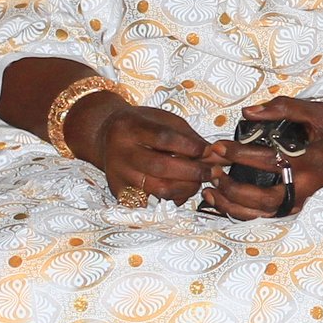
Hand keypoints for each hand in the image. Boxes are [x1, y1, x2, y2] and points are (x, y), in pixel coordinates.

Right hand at [69, 93, 207, 205]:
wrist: (105, 135)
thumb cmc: (142, 125)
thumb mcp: (165, 121)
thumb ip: (190, 138)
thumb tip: (217, 155)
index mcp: (130, 127)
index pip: (164, 139)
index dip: (190, 147)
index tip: (209, 151)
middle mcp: (120, 152)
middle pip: (161, 166)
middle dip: (193, 172)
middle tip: (213, 172)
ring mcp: (118, 174)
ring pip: (157, 188)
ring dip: (186, 188)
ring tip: (200, 181)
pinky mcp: (119, 191)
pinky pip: (151, 201)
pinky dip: (171, 198)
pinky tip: (183, 190)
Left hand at [197, 98, 322, 221]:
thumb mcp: (319, 110)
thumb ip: (284, 108)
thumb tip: (247, 112)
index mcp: (311, 162)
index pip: (268, 161)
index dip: (239, 154)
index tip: (217, 146)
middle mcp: (306, 186)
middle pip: (262, 199)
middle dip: (232, 187)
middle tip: (212, 170)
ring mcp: (304, 196)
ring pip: (263, 212)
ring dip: (234, 205)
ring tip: (212, 190)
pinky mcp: (301, 199)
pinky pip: (270, 213)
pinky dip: (246, 212)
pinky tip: (227, 202)